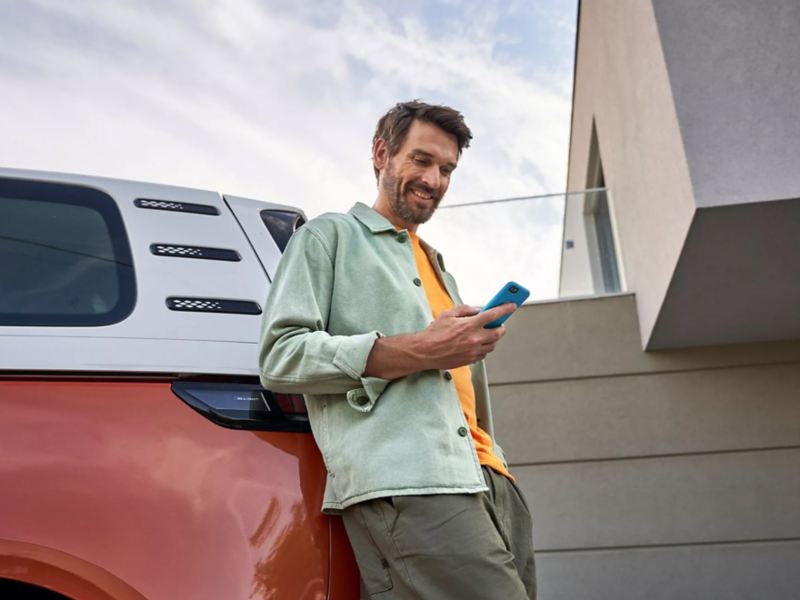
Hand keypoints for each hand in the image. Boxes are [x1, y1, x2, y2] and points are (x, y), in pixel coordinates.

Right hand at [363, 303, 516, 379]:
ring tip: (488, 333)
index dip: (505, 308)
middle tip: (500, 323)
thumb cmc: (434, 332)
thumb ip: (465, 310)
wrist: (425, 352)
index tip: (512, 305)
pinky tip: (478, 343)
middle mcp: (474, 339)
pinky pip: (484, 354)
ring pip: (492, 345)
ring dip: (493, 338)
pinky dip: (484, 347)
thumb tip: (478, 310)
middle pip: (498, 332)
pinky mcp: (470, 360)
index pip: (493, 315)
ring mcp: (473, 351)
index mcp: (469, 325)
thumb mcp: (448, 314)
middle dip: (501, 327)